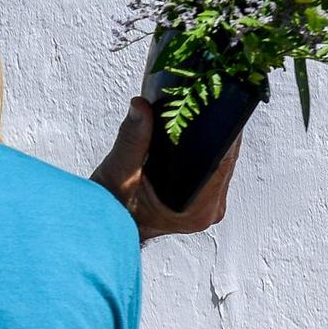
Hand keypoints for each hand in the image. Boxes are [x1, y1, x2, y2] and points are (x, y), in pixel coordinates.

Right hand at [92, 97, 240, 240]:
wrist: (103, 227)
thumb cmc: (110, 210)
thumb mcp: (119, 171)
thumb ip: (133, 138)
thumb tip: (141, 107)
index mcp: (195, 210)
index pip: (222, 161)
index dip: (224, 131)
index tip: (221, 104)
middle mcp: (207, 212)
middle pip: (224, 161)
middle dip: (216, 132)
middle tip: (206, 101)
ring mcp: (205, 209)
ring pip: (219, 164)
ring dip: (211, 141)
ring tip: (201, 114)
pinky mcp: (200, 203)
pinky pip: (211, 171)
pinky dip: (204, 152)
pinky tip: (195, 134)